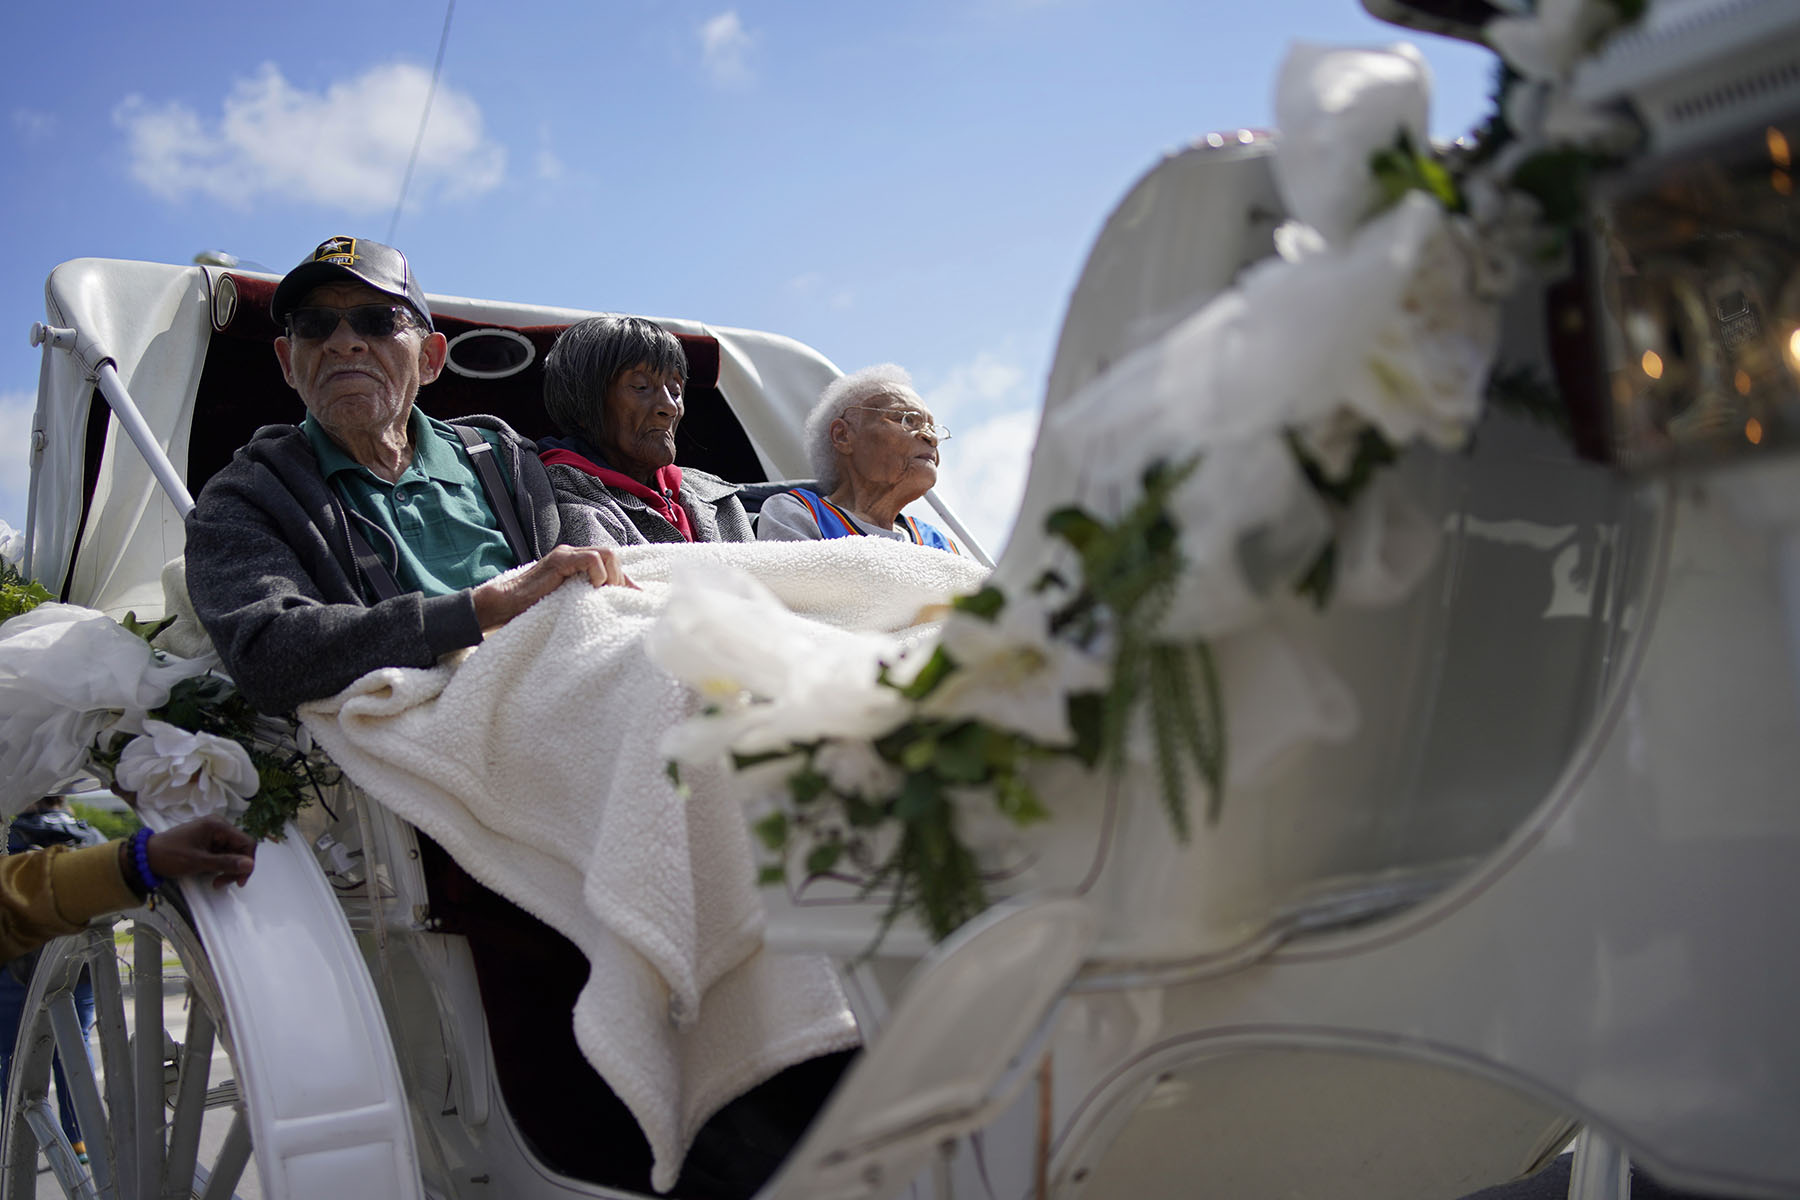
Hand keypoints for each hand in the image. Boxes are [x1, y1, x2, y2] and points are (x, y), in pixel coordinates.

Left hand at [144, 816, 256, 888]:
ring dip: (227, 869)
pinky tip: (212, 875)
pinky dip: (220, 866)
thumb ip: (226, 863)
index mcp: (218, 826)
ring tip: (216, 882)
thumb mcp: (199, 862)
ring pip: (232, 853)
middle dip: (235, 868)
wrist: (146, 857)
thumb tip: (250, 865)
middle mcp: (218, 826)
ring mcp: (213, 833)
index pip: (246, 842)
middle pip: (240, 848)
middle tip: (223, 883)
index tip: (239, 881)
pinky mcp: (207, 841)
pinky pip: (222, 853)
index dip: (247, 862)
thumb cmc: (170, 856)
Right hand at [470, 545, 634, 631]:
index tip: (636, 601)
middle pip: (613, 556)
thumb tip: (619, 607)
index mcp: (577, 562)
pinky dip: (598, 574)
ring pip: (606, 554)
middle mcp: (573, 554)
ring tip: (602, 594)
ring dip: (611, 576)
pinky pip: (590, 559)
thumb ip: (590, 598)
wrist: (504, 606)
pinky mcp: (559, 561)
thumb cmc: (533, 609)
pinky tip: (592, 589)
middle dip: (619, 579)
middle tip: (612, 599)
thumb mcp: (570, 603)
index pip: (612, 564)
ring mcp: (566, 555)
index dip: (625, 582)